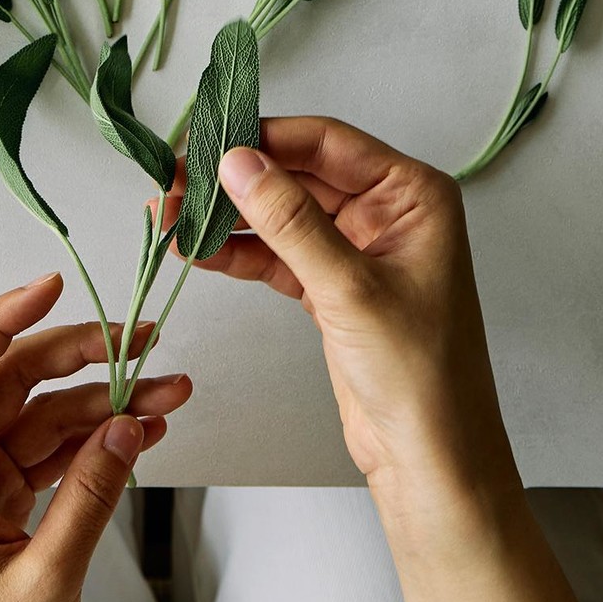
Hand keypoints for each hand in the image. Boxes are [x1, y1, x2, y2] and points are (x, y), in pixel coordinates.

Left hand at [0, 269, 189, 601]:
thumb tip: (124, 424)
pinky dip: (99, 442)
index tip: (55, 285)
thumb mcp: (47, 578)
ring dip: (105, 402)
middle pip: (14, 384)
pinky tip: (146, 429)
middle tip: (145, 340)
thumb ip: (89, 494)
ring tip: (172, 390)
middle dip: (81, 356)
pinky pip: (56, 456)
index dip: (3, 319)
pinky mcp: (8, 512)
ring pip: (46, 419)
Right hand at [209, 119, 602, 601]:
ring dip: (229, 217)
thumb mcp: (351, 290)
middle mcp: (390, 213)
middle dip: (236, 179)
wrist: (432, 464)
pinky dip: (240, 252)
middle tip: (173, 182)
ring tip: (170, 217)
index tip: (205, 140)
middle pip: (299, 174)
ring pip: (283, 214)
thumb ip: (291, 222)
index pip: (328, 143)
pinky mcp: (335, 289)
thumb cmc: (420, 378)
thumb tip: (240, 161)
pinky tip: (199, 250)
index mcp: (414, 195)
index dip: (264, 137)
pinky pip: (279, 254)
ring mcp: (360, 251)